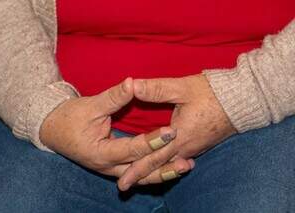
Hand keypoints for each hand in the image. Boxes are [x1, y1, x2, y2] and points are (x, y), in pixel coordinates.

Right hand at [40, 78, 193, 185]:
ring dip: (162, 173)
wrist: (53, 130)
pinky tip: (169, 167)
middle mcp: (106, 166)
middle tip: (187, 161)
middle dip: (164, 165)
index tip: (171, 131)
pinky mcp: (113, 167)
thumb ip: (114, 97)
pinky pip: (136, 172)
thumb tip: (132, 82)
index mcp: (100, 152)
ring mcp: (110, 169)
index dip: (152, 140)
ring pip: (141, 176)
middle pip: (140, 170)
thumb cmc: (70, 117)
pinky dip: (153, 170)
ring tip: (184, 167)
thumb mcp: (91, 106)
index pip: (132, 149)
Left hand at [118, 75, 235, 189]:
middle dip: (140, 176)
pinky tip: (162, 167)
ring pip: (168, 165)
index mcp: (179, 135)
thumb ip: (156, 89)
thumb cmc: (212, 93)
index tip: (122, 182)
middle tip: (123, 186)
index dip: (136, 169)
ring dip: (152, 173)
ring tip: (139, 180)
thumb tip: (132, 85)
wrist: (242, 100)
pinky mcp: (199, 145)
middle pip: (159, 165)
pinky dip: (165, 167)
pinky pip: (178, 161)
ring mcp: (194, 148)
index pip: (153, 156)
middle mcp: (186, 147)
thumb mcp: (182, 88)